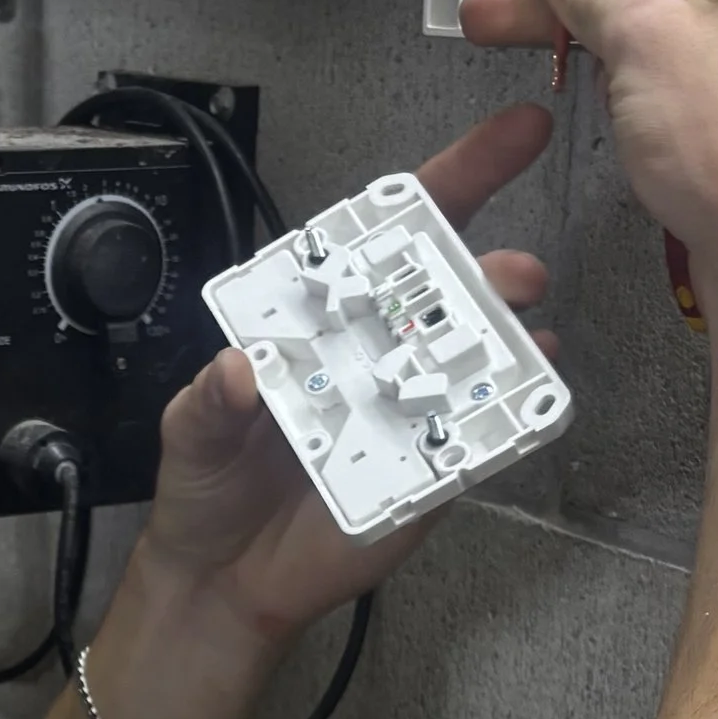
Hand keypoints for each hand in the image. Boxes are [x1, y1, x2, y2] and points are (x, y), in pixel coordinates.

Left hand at [137, 103, 554, 646]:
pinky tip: (527, 392)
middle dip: (490, 265)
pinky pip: (480, 438)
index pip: (385, 238)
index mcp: (321, 319)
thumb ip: (210, 399)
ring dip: (506, 335)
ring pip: (473, 357)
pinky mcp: (429, 472)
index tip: (513, 135)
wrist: (223, 582)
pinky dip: (509, 414)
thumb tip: (240, 369)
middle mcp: (374, 354)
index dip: (449, 181)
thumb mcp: (190, 430)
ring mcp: (408, 410)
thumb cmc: (207, 488)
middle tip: (516, 269)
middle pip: (446, 289)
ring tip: (523, 321)